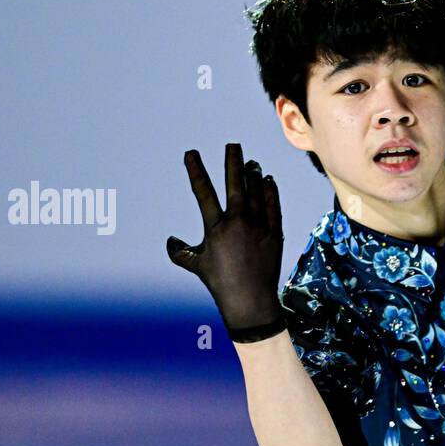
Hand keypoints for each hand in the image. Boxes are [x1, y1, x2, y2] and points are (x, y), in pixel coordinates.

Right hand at [167, 143, 285, 341]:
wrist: (250, 301)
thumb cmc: (220, 283)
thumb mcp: (196, 265)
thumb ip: (180, 252)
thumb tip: (170, 241)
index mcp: (216, 228)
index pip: (203, 192)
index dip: (196, 171)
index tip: (191, 153)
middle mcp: (238, 224)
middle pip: (235, 185)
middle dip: (233, 162)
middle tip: (233, 145)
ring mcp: (258, 228)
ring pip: (256, 193)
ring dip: (253, 176)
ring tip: (251, 163)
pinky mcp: (274, 234)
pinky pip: (273, 207)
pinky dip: (270, 192)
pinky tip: (268, 181)